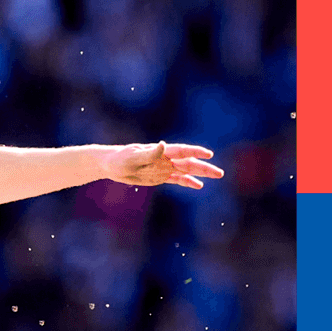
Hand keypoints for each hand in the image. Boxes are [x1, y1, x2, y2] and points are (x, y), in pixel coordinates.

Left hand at [100, 142, 223, 189]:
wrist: (111, 165)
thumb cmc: (120, 159)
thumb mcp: (133, 157)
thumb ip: (149, 153)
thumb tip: (163, 145)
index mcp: (160, 151)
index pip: (181, 151)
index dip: (195, 152)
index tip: (208, 154)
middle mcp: (165, 159)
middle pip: (189, 162)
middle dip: (204, 167)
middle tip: (220, 173)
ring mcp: (164, 168)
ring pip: (186, 171)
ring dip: (201, 174)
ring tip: (217, 175)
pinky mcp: (160, 177)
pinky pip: (177, 179)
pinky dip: (188, 182)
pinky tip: (199, 186)